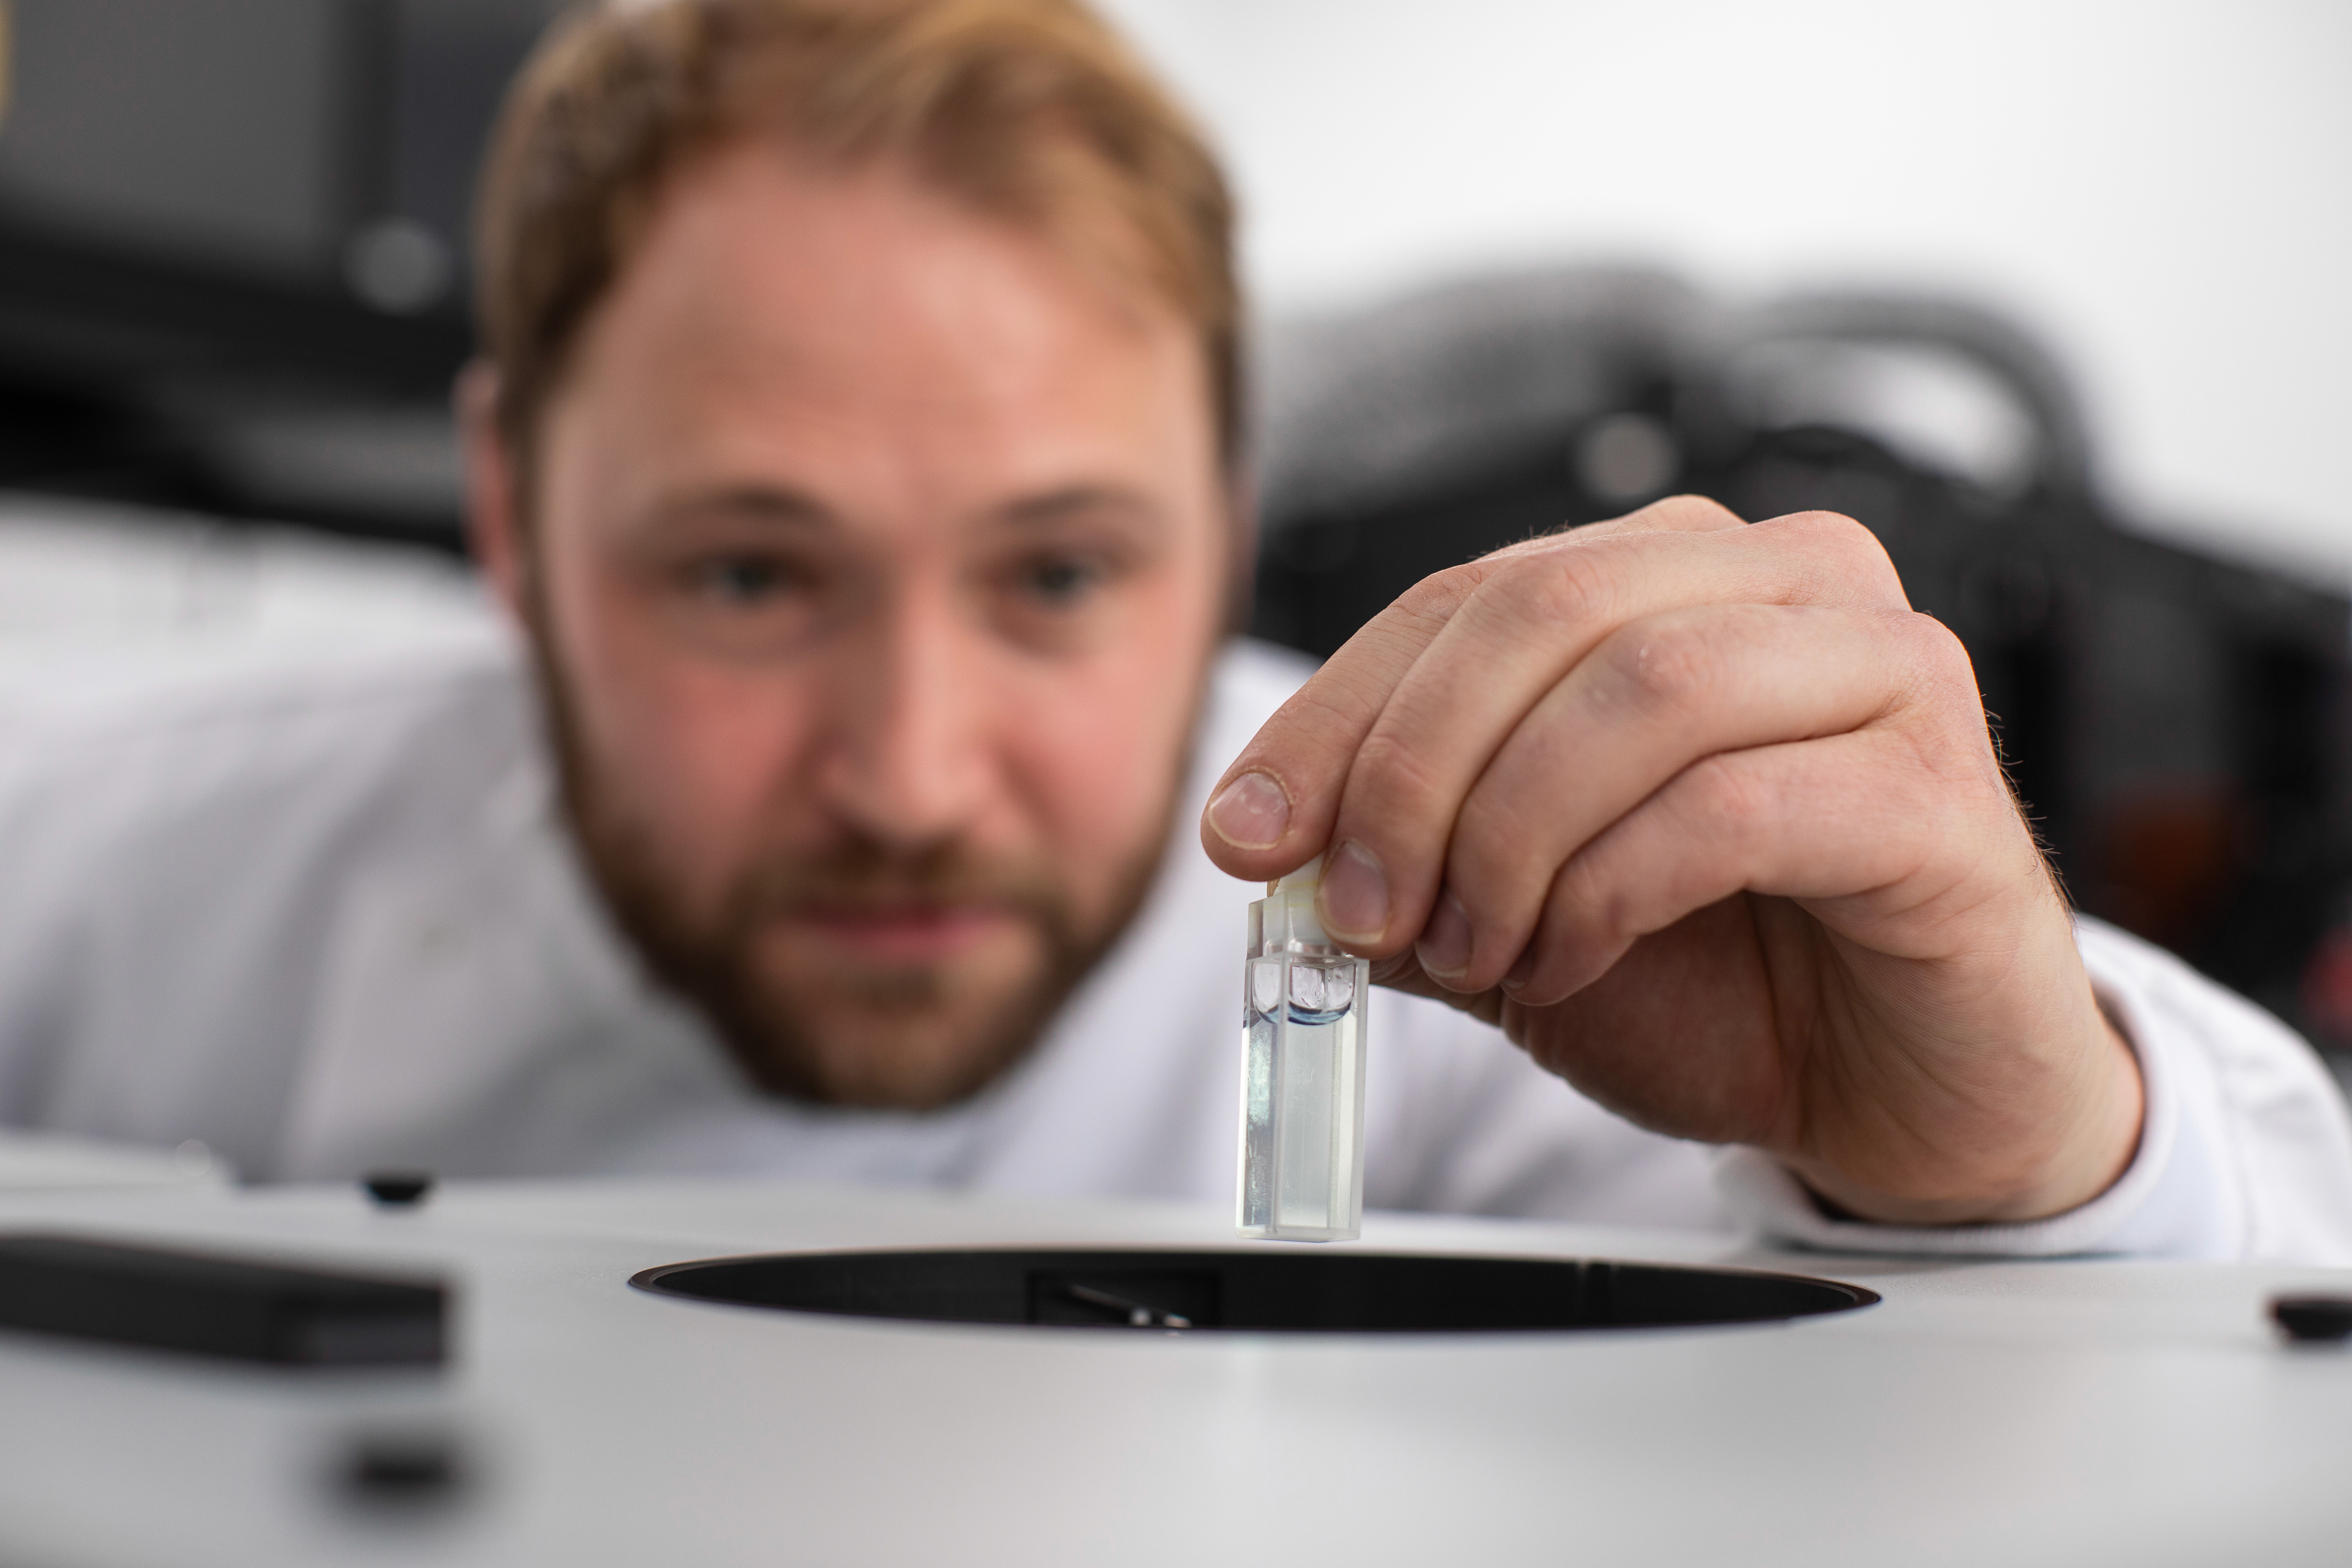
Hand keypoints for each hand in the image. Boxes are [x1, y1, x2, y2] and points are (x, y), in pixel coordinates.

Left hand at [1201, 497, 2140, 1223]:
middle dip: (1413, 769)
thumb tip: (1266, 842)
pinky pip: (1732, 805)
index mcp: (1677, 573)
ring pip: (1641, 691)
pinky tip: (1569, 963)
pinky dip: (1608, 893)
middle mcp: (1791, 583)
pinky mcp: (1942, 791)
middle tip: (1359, 907)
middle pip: (1544, 610)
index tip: (1245, 834)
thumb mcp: (1512, 909)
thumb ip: (1403, 859)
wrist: (1894, 1094)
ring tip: (1473, 949)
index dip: (1334, 713)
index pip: (1464, 598)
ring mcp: (1886, 672)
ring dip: (1509, 836)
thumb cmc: (1723, 980)